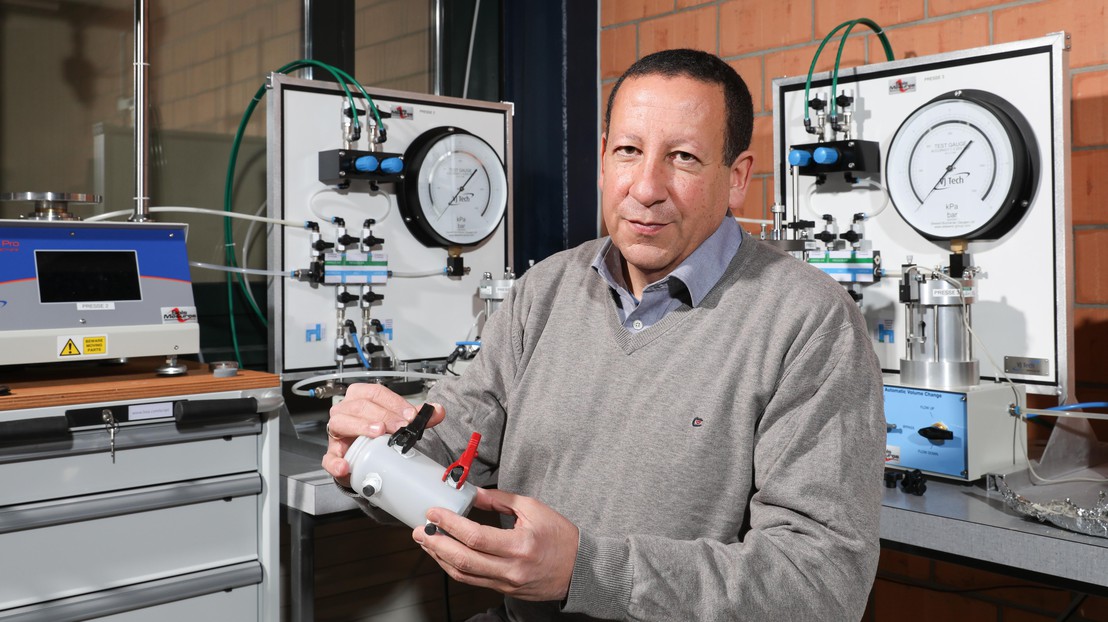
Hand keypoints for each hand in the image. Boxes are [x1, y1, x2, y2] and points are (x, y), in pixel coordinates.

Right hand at [321, 383, 444, 485]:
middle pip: (361, 405)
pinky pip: (329, 457)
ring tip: (378, 433)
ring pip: (342, 422)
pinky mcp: (333, 454)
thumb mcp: (397, 421)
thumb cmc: (376, 431)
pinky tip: (346, 466)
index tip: (410, 415)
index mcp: (360, 397)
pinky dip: (336, 462)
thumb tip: (438, 411)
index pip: (376, 392)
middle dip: (383, 415)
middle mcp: (346, 410)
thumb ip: (418, 417)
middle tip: (400, 426)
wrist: (363, 453)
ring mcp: (337, 432)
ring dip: (361, 426)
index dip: (394, 402)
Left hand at [413, 488, 578, 601]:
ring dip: (440, 557)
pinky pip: (472, 581)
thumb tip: (473, 493)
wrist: (579, 569)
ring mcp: (506, 583)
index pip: (475, 536)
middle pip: (463, 559)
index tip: (434, 512)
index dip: (450, 524)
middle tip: (420, 529)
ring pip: (463, 574)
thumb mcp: (534, 509)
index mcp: (520, 545)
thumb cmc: (560, 537)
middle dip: (436, 543)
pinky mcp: (503, 590)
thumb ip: (500, 500)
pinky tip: (444, 555)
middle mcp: (511, 568)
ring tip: (426, 541)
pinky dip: (454, 567)